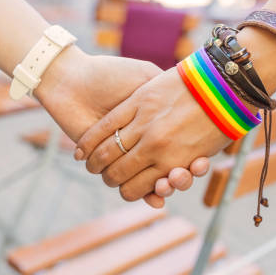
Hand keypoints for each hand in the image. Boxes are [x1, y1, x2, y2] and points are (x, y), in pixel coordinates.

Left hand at [34, 47, 209, 205]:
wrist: (72, 81)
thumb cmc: (110, 75)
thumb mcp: (144, 77)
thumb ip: (165, 89)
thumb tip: (191, 107)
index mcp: (154, 122)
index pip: (180, 146)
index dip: (193, 156)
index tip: (203, 161)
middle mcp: (143, 141)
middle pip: (171, 167)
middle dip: (181, 175)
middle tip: (187, 173)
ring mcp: (127, 154)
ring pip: (155, 180)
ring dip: (168, 185)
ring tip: (174, 179)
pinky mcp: (107, 164)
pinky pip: (133, 186)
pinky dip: (147, 196)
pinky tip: (158, 199)